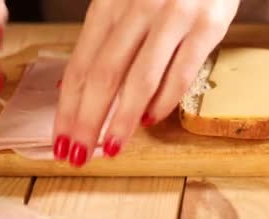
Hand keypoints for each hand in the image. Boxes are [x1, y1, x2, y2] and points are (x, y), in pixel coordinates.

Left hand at [53, 0, 239, 165]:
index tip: (62, 137)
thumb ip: (105, 39)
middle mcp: (138, 9)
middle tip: (78, 153)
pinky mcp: (207, 27)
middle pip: (105, 75)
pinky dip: (164, 102)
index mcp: (111, 3)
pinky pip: (181, 74)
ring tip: (112, 147)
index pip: (82, 63)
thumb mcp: (128, 1)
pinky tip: (151, 119)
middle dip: (87, 120)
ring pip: (140, 79)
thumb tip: (74, 86)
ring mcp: (174, 18)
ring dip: (123, 119)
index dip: (68, 105)